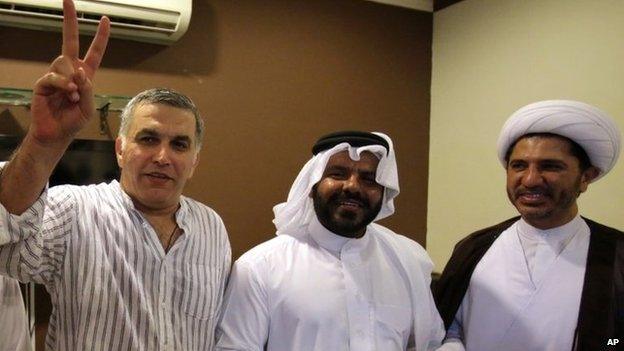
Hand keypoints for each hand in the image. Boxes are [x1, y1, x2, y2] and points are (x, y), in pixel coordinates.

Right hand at [30, 0, 109, 146]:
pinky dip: (62, 85)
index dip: (100, 37)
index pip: (94, 52)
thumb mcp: (88, 107)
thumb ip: (88, 89)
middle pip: (69, 41)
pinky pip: (53, 76)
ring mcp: (55, 75)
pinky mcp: (43, 82)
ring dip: (71, 80)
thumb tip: (79, 71)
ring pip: (64, 63)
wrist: (56, 134)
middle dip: (70, 20)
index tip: (105, 19)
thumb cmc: (73, 121)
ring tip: (72, 96)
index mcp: (85, 75)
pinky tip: (66, 95)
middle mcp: (70, 71)